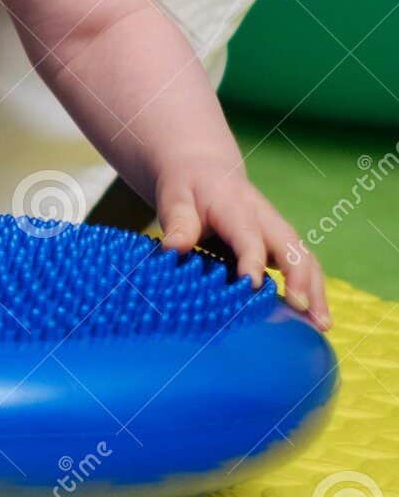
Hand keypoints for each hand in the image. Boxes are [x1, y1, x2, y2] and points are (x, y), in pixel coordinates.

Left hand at [156, 158, 330, 329]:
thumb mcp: (175, 198)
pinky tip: (314, 320)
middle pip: (290, 248)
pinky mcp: (280, 245)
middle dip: (300, 279)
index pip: (248, 235)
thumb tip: (173, 248)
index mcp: (236, 206)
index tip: (252, 285)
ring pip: (304, 259)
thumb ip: (177, 222)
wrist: (204, 170)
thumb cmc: (188, 188)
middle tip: (303, 311)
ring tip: (322, 325)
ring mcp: (277, 232)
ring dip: (316, 291)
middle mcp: (265, 218)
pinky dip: (312, 291)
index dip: (252, 259)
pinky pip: (303, 266)